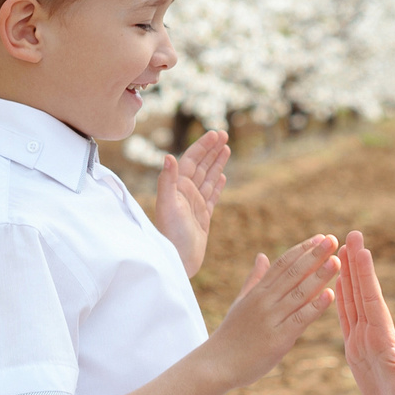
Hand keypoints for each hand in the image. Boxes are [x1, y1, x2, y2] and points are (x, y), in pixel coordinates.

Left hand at [154, 130, 229, 275]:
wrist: (179, 261)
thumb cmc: (171, 235)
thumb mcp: (168, 206)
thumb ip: (167, 181)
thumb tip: (168, 157)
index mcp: (177, 187)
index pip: (191, 160)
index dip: (202, 146)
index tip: (215, 134)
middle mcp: (185, 193)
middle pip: (201, 166)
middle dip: (211, 150)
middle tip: (224, 135)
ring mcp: (195, 205)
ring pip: (208, 178)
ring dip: (216, 163)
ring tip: (226, 149)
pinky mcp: (203, 217)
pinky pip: (212, 196)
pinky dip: (217, 184)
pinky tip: (223, 176)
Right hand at [207, 232, 338, 388]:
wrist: (216, 364)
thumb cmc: (231, 335)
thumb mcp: (241, 302)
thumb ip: (254, 279)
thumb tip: (262, 255)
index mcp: (257, 292)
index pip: (283, 264)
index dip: (302, 249)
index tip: (320, 237)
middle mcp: (264, 301)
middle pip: (293, 273)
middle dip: (314, 255)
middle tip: (333, 239)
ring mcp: (270, 319)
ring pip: (299, 293)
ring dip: (319, 276)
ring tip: (337, 261)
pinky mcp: (277, 339)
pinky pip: (299, 319)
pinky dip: (314, 307)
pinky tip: (329, 295)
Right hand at [336, 230, 394, 394]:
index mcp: (383, 335)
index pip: (371, 297)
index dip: (364, 272)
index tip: (360, 246)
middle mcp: (374, 332)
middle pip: (362, 291)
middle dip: (356, 263)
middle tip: (351, 234)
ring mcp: (364, 339)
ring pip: (353, 301)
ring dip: (348, 277)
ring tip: (341, 252)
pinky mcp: (355, 349)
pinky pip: (346, 320)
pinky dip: (341, 301)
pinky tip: (337, 287)